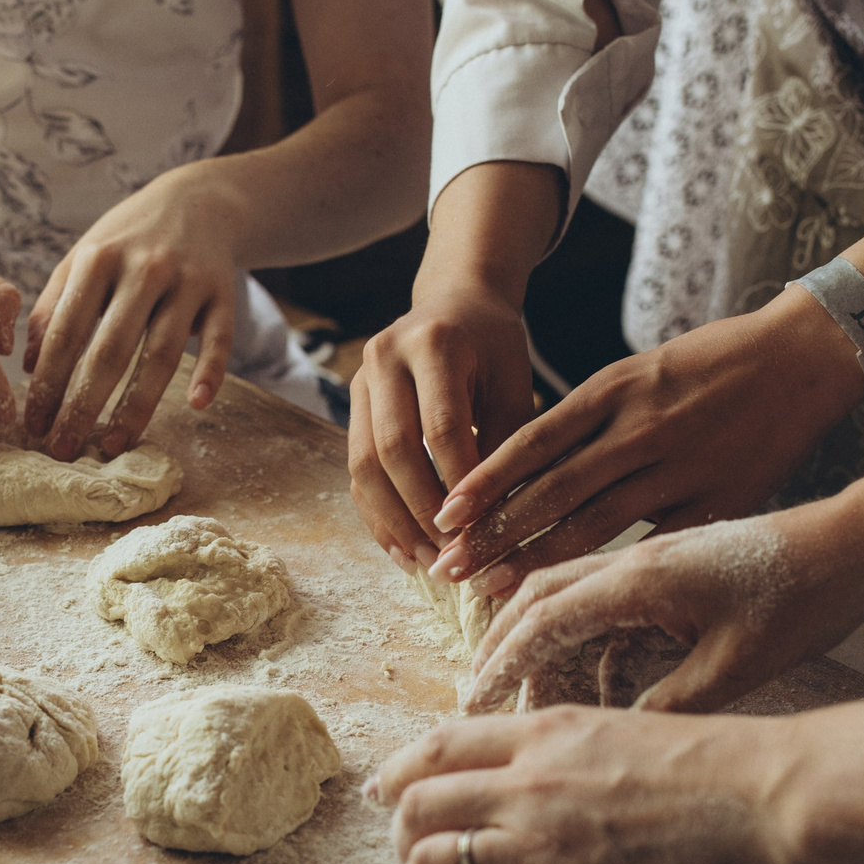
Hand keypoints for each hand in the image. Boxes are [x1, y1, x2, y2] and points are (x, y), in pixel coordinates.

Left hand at [23, 168, 243, 460]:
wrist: (198, 201)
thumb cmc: (127, 241)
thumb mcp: (82, 259)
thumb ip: (53, 308)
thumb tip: (28, 368)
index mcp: (98, 261)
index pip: (67, 332)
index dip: (48, 382)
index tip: (32, 424)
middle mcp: (143, 269)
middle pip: (111, 349)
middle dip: (84, 405)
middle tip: (64, 449)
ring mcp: (187, 281)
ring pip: (162, 352)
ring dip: (138, 404)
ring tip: (116, 443)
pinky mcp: (223, 292)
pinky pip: (219, 339)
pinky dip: (212, 371)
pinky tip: (198, 404)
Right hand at [348, 291, 536, 569]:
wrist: (455, 302)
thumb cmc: (494, 348)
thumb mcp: (512, 386)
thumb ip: (503, 446)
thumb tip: (493, 523)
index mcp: (434, 344)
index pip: (441, 427)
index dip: (458, 484)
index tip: (479, 529)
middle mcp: (385, 356)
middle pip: (392, 449)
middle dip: (421, 510)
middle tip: (451, 554)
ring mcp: (359, 378)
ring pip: (364, 464)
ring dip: (394, 520)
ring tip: (425, 560)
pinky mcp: (350, 403)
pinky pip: (356, 469)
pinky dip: (377, 512)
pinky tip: (402, 546)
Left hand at [370, 706, 814, 863]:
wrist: (777, 802)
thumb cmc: (724, 768)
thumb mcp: (626, 732)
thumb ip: (567, 754)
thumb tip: (530, 782)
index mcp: (545, 734)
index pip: (436, 747)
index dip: (399, 774)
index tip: (386, 797)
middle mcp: (528, 786)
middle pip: (415, 812)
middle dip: (404, 842)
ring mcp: (544, 849)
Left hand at [428, 292, 863, 596]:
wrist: (803, 356)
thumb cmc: (711, 364)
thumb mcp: (638, 372)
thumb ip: (587, 419)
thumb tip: (526, 470)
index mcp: (612, 389)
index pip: (531, 441)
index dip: (485, 483)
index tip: (446, 516)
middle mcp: (638, 428)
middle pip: (550, 490)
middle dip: (493, 533)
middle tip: (448, 568)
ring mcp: (678, 467)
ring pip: (593, 524)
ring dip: (536, 558)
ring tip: (490, 586)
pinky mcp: (717, 499)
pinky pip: (653, 543)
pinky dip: (612, 570)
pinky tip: (576, 597)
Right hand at [466, 507, 863, 714]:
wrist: (861, 547)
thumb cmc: (805, 601)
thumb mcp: (735, 668)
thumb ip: (667, 704)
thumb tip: (614, 739)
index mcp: (638, 578)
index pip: (542, 619)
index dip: (502, 664)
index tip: (472, 704)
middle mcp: (634, 561)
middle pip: (537, 596)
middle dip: (501, 646)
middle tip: (478, 696)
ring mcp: (653, 563)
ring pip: (569, 597)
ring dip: (541, 642)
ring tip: (528, 697)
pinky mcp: (674, 571)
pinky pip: (610, 605)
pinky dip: (590, 643)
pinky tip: (601, 688)